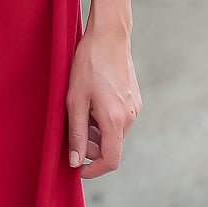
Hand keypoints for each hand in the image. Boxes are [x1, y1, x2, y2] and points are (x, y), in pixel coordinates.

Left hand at [66, 17, 140, 177]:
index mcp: (116, 120)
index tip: (77, 168)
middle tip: (72, 136)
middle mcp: (130, 117)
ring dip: (97, 134)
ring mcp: (135, 107)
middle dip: (92, 149)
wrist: (109, 36)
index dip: (93, 170)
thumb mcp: (75, 101)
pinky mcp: (135, 99)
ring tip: (79, 115)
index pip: (111, 160)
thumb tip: (75, 161)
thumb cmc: (88, 66)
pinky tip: (91, 104)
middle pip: (112, 147)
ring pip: (115, 133)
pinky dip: (104, 122)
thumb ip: (77, 134)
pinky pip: (119, 120)